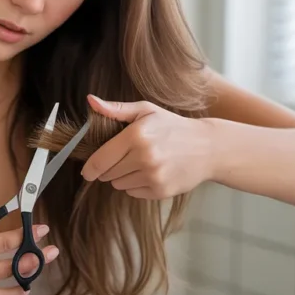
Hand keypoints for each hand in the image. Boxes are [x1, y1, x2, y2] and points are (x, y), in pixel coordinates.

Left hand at [81, 95, 212, 198]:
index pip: (100, 159)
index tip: (86, 171)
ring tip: (141, 163)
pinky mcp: (160, 191)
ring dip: (123, 176)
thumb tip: (90, 101)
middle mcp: (144, 157)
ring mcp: (153, 176)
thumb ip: (116, 109)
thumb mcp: (146, 111)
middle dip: (109, 168)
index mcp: (136, 136)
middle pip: (107, 174)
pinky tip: (151, 172)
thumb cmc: (173, 126)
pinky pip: (133, 193)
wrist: (208, 147)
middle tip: (124, 157)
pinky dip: (136, 185)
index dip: (89, 167)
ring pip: (118, 184)